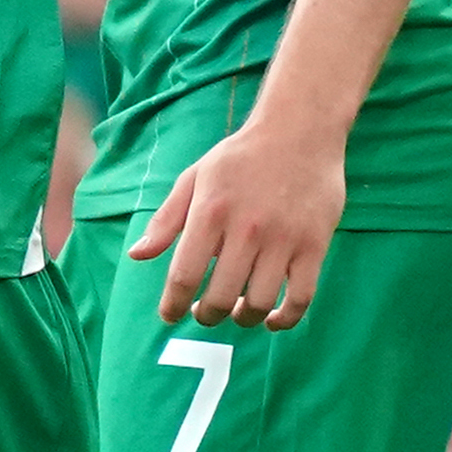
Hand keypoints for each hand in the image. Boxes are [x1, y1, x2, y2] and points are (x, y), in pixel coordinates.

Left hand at [128, 117, 346, 331]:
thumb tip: (137, 255)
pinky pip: (300, 299)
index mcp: (210, 212)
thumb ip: (166, 220)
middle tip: (204, 312)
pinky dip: (284, 319)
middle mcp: (245, 230)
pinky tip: (271, 318)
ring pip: (257, 303)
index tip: (169, 316)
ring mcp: (282, 240)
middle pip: (219, 296)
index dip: (172, 304)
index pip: (184, 274)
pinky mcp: (314, 246)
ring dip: (242, 318)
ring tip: (235, 311)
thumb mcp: (194, 178)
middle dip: (206, 314)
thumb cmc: (240, 157)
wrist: (298, 132)